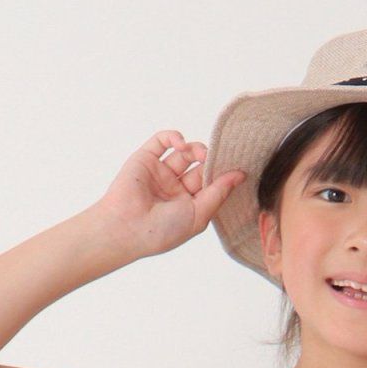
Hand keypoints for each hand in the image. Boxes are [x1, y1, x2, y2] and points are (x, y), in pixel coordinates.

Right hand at [93, 130, 245, 259]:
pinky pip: (162, 140)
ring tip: (199, 153)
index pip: (210, 184)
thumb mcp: (199, 215)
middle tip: (217, 157)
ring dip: (195, 148)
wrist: (127, 227)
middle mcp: (175, 189)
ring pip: (184, 152)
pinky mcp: (145, 158)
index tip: (237, 167)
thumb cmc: (162, 230)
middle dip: (209, 160)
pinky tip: (181, 144)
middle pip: (199, 166)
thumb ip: (219, 193)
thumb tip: (240, 175)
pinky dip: (174, 137)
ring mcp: (160, 172)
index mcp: (188, 205)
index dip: (222, 175)